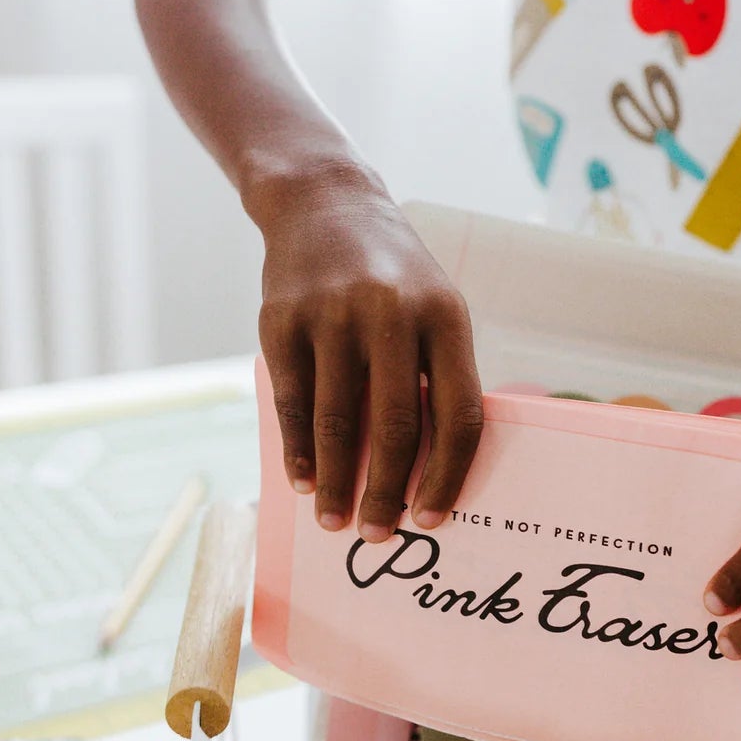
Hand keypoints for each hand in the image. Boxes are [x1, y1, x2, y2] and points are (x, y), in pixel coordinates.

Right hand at [256, 168, 482, 538]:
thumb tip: (432, 471)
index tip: (432, 518)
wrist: (325, 204)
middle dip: (387, 491)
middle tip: (379, 536)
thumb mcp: (435, 309)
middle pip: (396, 426)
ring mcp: (333, 315)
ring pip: (337, 420)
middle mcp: (392, 314)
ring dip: (336, 480)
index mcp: (445, 318)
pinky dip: (298, 449)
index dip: (448, 475)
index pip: (458, 415)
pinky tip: (303, 478)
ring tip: (336, 518)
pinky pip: (293, 400)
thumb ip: (438, 377)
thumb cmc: (394, 276)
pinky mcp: (283, 319)